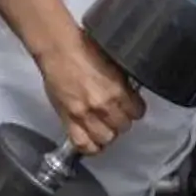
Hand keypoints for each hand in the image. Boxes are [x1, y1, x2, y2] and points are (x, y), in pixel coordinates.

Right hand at [36, 33, 144, 153]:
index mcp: (117, 90)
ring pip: (106, 138)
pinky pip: (82, 144)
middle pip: (123, 127)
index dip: (135, 109)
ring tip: (104, 126)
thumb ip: (122, 84)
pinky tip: (92, 141)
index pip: (138, 112)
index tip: (131, 107)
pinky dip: (89, 146)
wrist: (58, 49)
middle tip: (116, 114)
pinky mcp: (68, 120)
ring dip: (107, 133)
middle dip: (121, 120)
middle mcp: (102, 105)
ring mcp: (84, 115)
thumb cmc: (82, 49)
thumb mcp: (113, 63)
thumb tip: (129, 94)